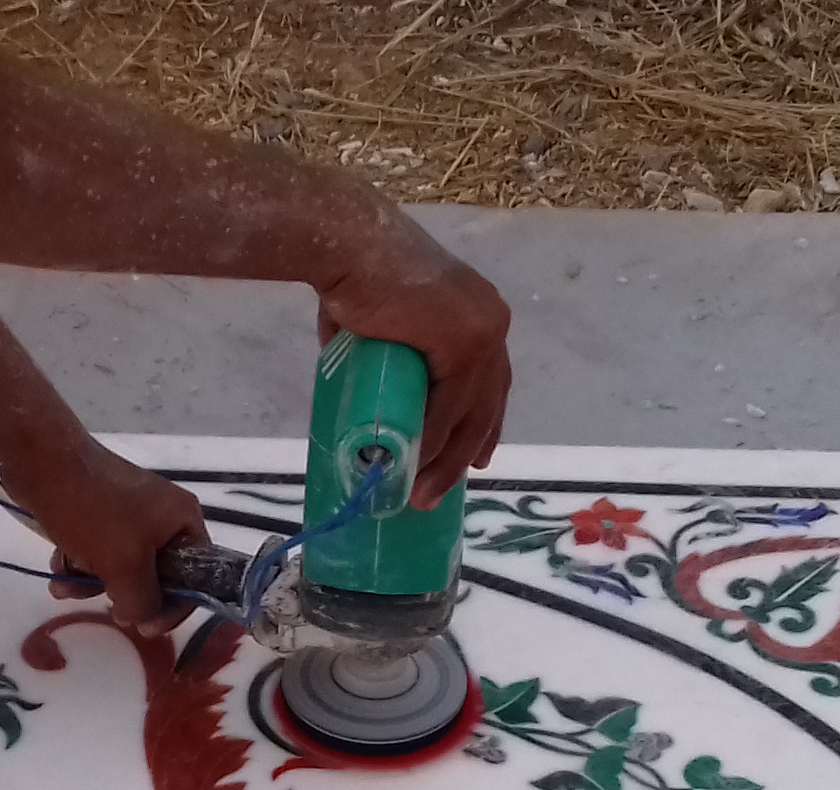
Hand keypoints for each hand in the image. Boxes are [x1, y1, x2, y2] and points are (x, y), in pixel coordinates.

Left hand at [2, 437, 207, 633]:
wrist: (42, 461)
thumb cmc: (93, 511)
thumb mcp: (125, 565)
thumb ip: (143, 602)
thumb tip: (144, 621)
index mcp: (183, 521)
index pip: (196, 577)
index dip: (173, 607)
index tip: (143, 627)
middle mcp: (163, 517)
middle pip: (155, 576)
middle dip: (123, 593)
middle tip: (104, 602)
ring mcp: (129, 514)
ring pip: (120, 568)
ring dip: (92, 582)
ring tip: (66, 584)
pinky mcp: (99, 513)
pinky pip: (98, 552)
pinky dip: (79, 564)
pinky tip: (58, 566)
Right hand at [314, 220, 512, 507]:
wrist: (348, 246)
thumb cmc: (352, 274)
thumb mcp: (380, 322)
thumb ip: (384, 351)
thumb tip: (367, 377)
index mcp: (478, 311)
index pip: (489, 377)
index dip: (482, 419)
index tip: (476, 453)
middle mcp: (490, 320)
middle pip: (489, 400)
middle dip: (473, 446)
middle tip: (453, 483)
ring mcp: (483, 332)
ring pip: (472, 411)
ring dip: (449, 458)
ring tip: (423, 492)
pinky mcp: (465, 344)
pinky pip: (451, 407)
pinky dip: (434, 440)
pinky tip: (417, 464)